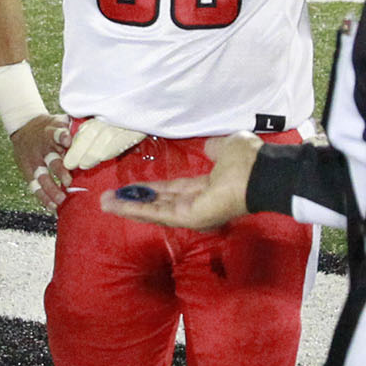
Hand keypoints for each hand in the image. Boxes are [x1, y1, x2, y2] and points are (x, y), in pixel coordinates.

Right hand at [9, 115, 66, 211]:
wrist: (23, 126)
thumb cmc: (50, 126)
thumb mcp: (59, 120)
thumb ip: (73, 127)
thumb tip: (97, 128)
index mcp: (50, 132)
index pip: (56, 133)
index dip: (61, 137)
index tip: (68, 141)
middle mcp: (41, 147)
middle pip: (50, 159)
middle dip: (59, 170)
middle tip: (69, 181)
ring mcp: (33, 160)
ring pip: (41, 176)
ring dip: (51, 189)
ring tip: (61, 199)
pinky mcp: (27, 171)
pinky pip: (34, 186)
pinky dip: (43, 197)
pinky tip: (53, 207)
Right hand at [102, 131, 258, 231]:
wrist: (260, 172)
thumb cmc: (247, 160)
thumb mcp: (224, 148)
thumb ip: (212, 150)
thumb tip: (206, 147)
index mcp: (206, 187)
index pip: (174, 190)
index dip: (153, 189)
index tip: (132, 186)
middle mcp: (197, 203)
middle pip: (158, 203)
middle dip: (133, 201)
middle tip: (108, 200)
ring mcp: (192, 213)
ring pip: (154, 210)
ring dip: (128, 207)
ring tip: (104, 203)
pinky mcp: (188, 218)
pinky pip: (157, 213)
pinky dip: (135, 209)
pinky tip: (117, 205)